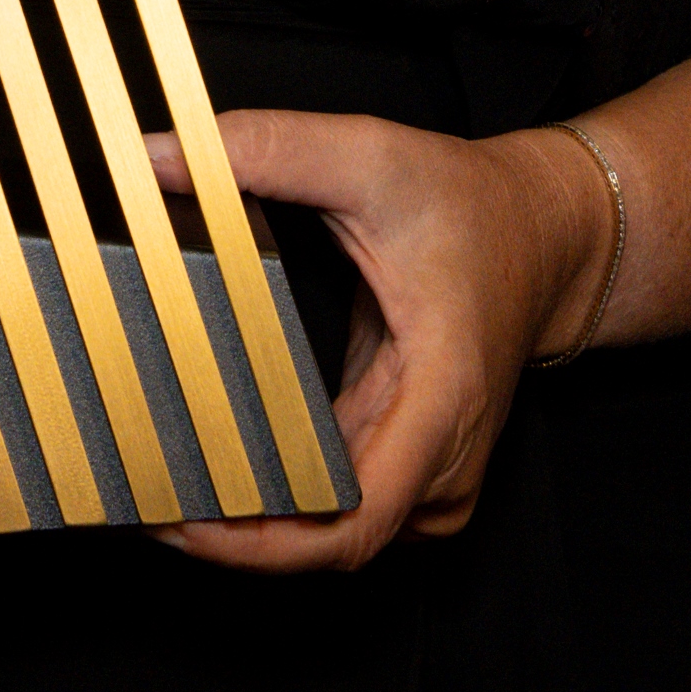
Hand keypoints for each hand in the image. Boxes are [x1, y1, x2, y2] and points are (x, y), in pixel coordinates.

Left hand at [146, 108, 605, 573]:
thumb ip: (269, 148)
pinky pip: (336, 510)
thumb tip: (165, 158)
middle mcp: (442, 459)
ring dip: (252, 525)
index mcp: (441, 399)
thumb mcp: (373, 156)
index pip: (354, 522)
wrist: (548, 236)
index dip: (261, 543)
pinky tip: (215, 470)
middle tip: (143, 495)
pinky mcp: (408, 469)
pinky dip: (278, 502)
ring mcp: (429, 477)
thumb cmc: (475, 206)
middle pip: (327, 541)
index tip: (184, 522)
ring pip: (329, 535)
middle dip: (233, 534)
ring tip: (164, 486)